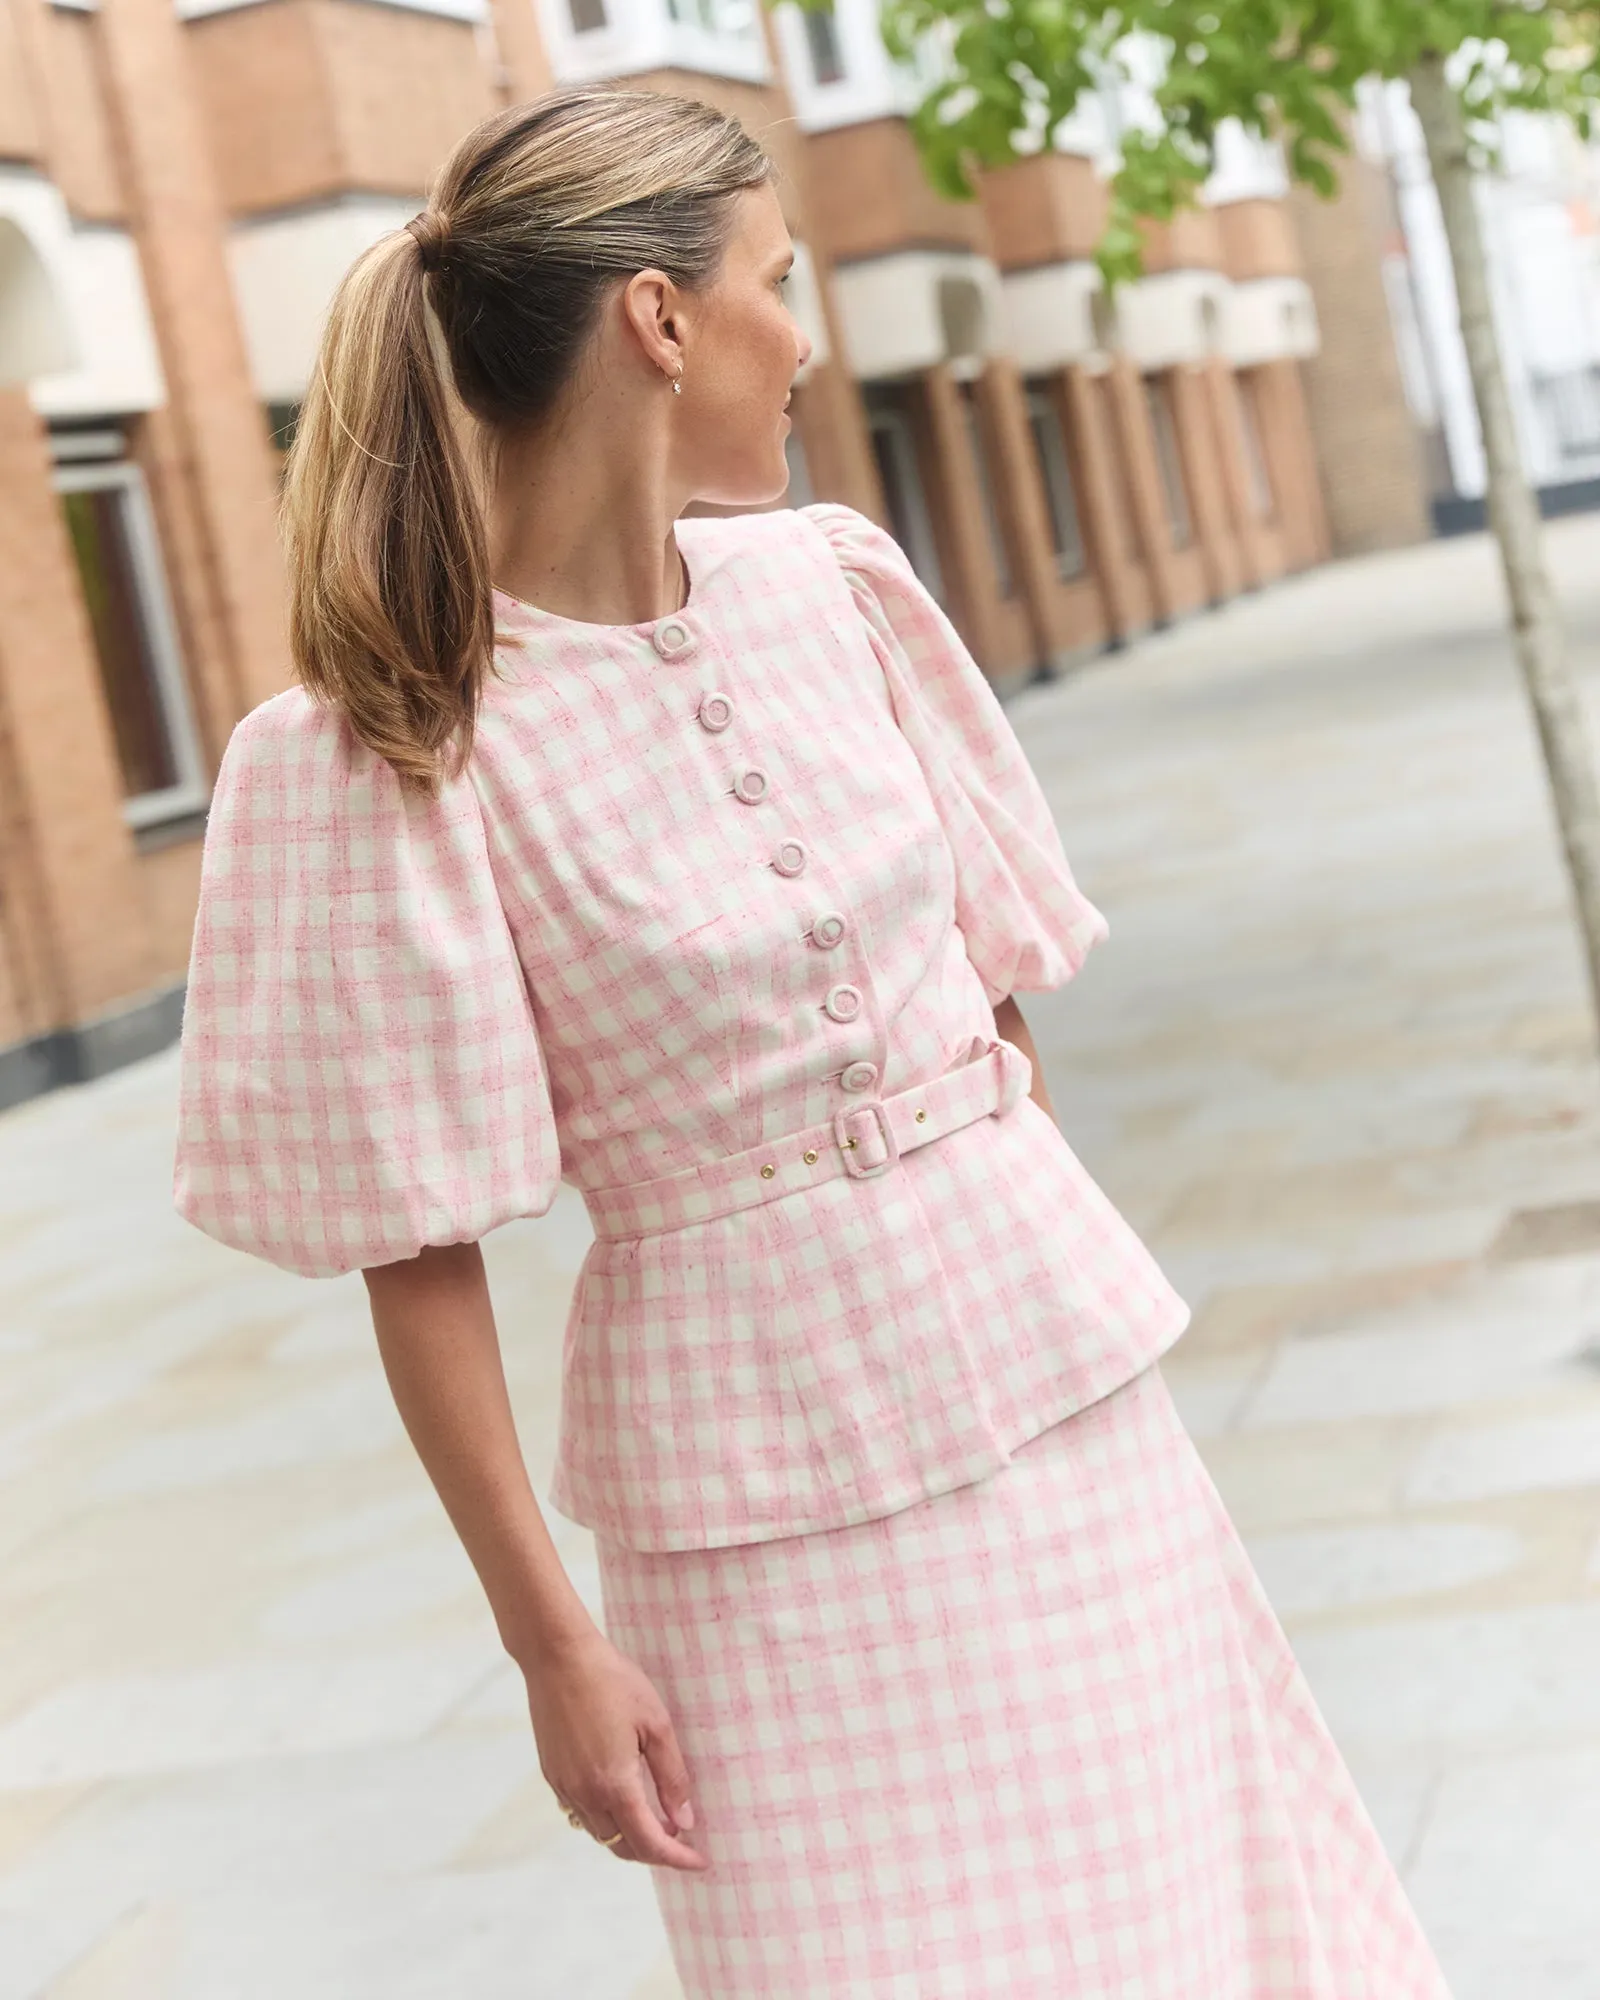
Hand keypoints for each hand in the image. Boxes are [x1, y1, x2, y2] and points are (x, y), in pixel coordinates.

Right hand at [525, 1625, 706, 1870]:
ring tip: (655, 1818)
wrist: (558, 1657)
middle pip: (622, 1846)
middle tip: (681, 1840)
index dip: (677, 1858)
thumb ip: (671, 1777)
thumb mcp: (655, 1724)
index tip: (700, 1862)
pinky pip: (580, 1814)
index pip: (649, 1843)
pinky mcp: (552, 1775)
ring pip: (599, 1833)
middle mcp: (585, 1795)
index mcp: (614, 1784)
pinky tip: (621, 1797)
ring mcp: (564, 1787)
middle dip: (654, 1852)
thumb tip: (685, 1820)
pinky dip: (605, 1818)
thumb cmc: (611, 1681)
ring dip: (628, 1836)